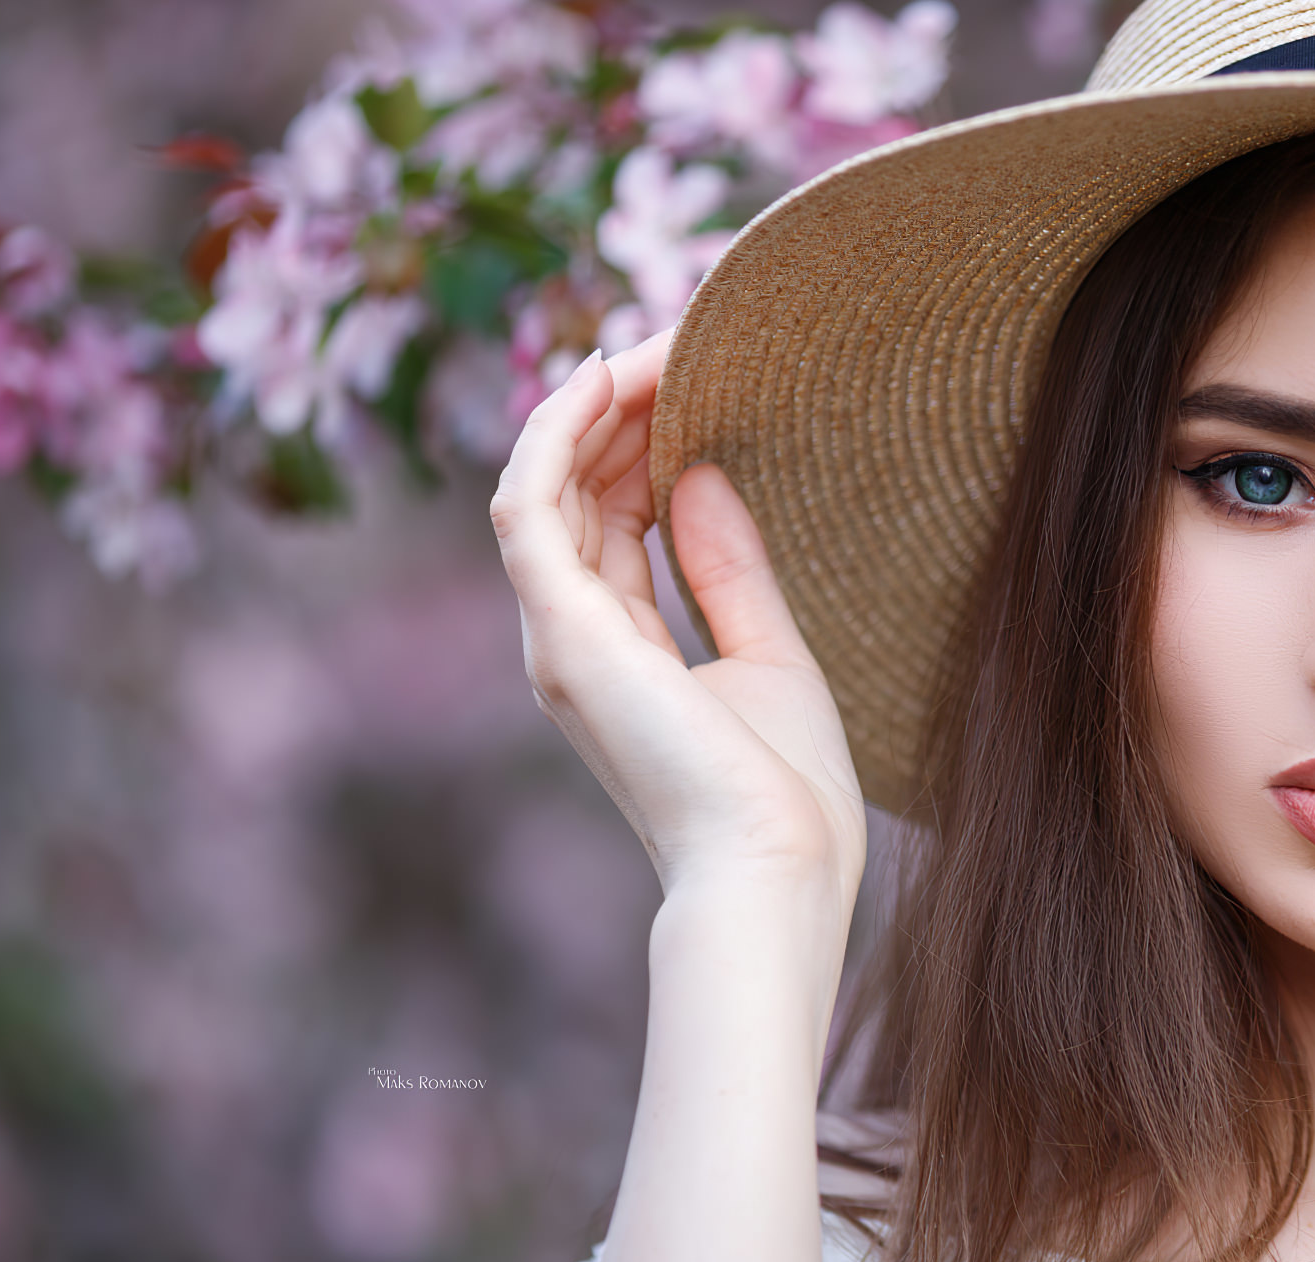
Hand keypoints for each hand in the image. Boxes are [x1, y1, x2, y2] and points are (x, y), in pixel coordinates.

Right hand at [489, 332, 866, 906]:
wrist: (778, 869)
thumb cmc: (786, 793)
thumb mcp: (769, 655)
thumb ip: (729, 570)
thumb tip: (701, 477)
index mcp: (619, 652)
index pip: (609, 516)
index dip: (642, 438)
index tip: (696, 376)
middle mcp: (573, 641)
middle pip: (575, 490)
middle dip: (621, 408)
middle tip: (681, 338)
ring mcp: (559, 639)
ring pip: (545, 484)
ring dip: (593, 405)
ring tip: (651, 342)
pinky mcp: (564, 634)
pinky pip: (528, 505)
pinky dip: (555, 435)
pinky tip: (601, 378)